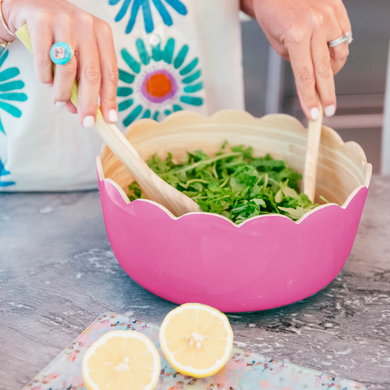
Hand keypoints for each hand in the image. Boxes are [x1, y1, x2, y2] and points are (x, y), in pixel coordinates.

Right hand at [1, 0, 118, 126]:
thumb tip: (88, 111)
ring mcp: (64, 21)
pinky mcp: (41, 21)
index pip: (110, 72)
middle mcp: (87, 25)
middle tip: (86, 121)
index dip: (110, 99)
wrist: (33, 5)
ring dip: (63, 92)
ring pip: (67, 69)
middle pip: (91, 74)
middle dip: (89, 103)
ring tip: (59, 101)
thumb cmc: (63, 35)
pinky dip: (45, 77)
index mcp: (103, 33)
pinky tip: (47, 81)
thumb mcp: (82, 52)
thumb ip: (86, 79)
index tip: (109, 118)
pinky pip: (44, 60)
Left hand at [241, 0, 350, 118]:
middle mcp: (317, 25)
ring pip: (339, 55)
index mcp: (297, 35)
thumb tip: (310, 74)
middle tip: (329, 110)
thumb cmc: (272, 9)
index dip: (309, 98)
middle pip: (324, 70)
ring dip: (332, 71)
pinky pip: (344, 37)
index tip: (313, 114)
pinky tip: (328, 54)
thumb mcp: (276, 40)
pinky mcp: (338, 9)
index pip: (305, 76)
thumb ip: (294, 59)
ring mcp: (330, 16)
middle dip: (326, 95)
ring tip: (322, 76)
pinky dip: (337, 50)